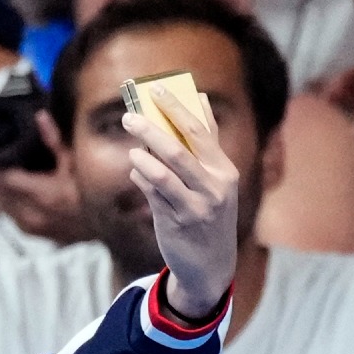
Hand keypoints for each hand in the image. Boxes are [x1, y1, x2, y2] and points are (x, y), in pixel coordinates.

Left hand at [0, 112, 87, 244]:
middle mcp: (32, 214)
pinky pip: (3, 210)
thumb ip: (55, 141)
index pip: (4, 178)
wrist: (106, 229)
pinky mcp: (26, 231)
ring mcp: (27, 225)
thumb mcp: (77, 163)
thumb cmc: (93, 193)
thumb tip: (40, 117)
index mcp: (45, 195)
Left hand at [126, 84, 239, 319]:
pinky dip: (143, 177)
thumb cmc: (209, 213)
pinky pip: (155, 193)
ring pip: (165, 171)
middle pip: (180, 147)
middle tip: (129, 114)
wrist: (211, 264)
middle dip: (153, 127)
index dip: (177, 107)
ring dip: (144, 152)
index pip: (200, 130)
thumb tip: (199, 98)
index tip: (156, 88)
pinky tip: (136, 167)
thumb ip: (206, 141)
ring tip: (131, 140)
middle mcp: (215, 185)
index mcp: (225, 169)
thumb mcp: (216, 179)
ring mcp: (197, 204)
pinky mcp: (178, 222)